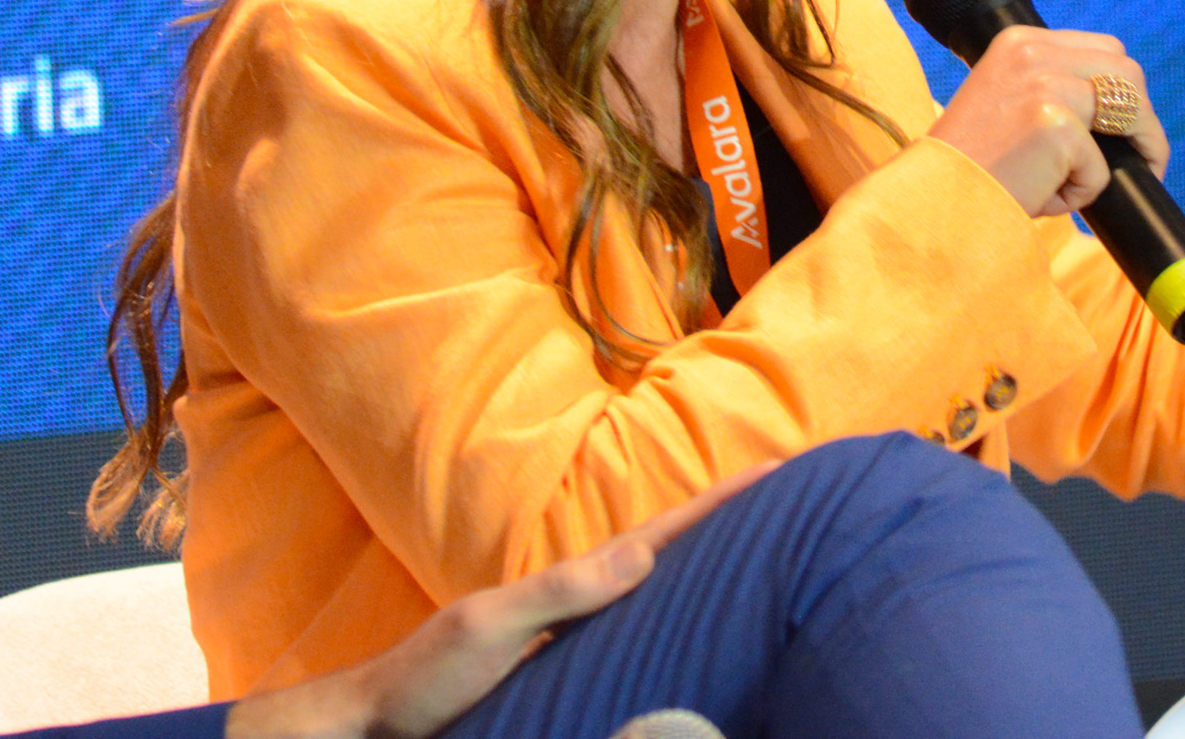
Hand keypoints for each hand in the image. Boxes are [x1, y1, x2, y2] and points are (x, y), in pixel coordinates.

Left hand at [226, 465, 773, 738]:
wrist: (383, 724)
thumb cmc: (429, 674)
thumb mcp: (491, 624)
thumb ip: (562, 589)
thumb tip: (643, 549)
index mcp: (577, 583)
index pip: (664, 535)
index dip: (720, 504)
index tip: (779, 471)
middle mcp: (588, 604)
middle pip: (677, 557)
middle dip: (735, 526)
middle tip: (801, 504)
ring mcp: (584, 640)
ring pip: (667, 597)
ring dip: (719, 573)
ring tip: (777, 556)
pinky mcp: (578, 680)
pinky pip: (647, 642)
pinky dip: (685, 626)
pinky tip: (709, 637)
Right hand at [927, 26, 1169, 215]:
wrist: (934, 200)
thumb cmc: (974, 166)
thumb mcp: (1009, 107)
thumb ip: (1053, 92)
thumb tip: (1120, 118)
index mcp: (1019, 41)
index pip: (1103, 50)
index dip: (1124, 92)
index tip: (1127, 131)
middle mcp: (1032, 51)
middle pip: (1127, 71)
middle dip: (1143, 118)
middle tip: (1143, 160)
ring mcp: (1044, 84)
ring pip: (1130, 107)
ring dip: (1135, 148)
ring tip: (1102, 182)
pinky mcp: (1054, 124)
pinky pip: (1101, 166)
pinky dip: (1083, 192)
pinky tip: (1045, 197)